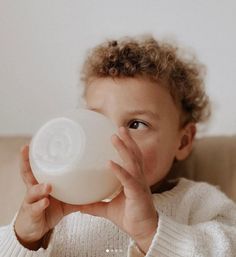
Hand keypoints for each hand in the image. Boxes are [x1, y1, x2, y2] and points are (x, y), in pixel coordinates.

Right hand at [14, 145, 85, 249]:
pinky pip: (36, 209)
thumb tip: (97, 188)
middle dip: (25, 161)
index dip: (34, 155)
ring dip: (40, 187)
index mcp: (41, 183)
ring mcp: (31, 202)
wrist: (35, 229)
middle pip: (27, 173)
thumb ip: (77, 194)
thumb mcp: (63, 201)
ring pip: (32, 191)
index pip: (36, 166)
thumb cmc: (49, 210)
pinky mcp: (32, 214)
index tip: (33, 142)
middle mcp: (33, 189)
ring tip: (48, 185)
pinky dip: (41, 205)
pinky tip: (46, 201)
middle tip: (26, 149)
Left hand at [75, 127, 157, 252]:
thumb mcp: (108, 208)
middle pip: (134, 154)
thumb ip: (95, 204)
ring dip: (124, 148)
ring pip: (132, 162)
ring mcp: (138, 184)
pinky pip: (127, 180)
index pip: (131, 158)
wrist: (144, 231)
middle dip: (128, 140)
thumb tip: (79, 204)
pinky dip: (119, 170)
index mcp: (133, 179)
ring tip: (116, 137)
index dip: (127, 145)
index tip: (119, 134)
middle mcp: (137, 178)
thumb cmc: (130, 217)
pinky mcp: (137, 194)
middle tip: (119, 127)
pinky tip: (110, 163)